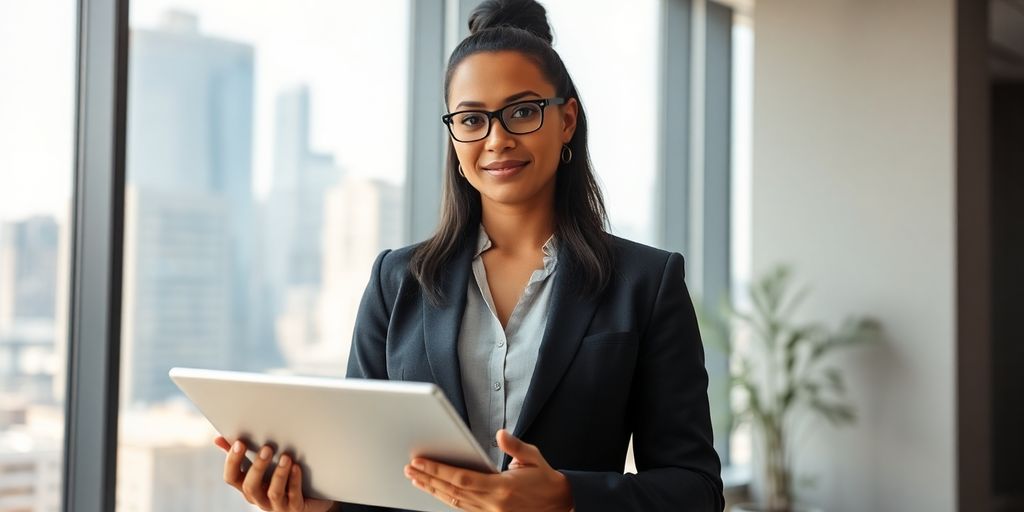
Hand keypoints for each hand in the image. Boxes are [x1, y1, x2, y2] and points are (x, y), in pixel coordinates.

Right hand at [214, 435, 336, 511]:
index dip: (233, 461)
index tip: (240, 442)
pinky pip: (294, 496)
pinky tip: (297, 467)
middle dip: (258, 467)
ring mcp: (277, 505)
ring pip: (273, 492)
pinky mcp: (295, 508)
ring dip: (279, 474)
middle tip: (267, 448)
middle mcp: (259, 498)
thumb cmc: (280, 479)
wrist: (309, 500)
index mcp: (248, 486)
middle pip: (250, 487)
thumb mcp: (262, 466)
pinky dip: (294, 481)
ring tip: (286, 457)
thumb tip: (219, 439)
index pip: (231, 478)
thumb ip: (242, 454)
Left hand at [403, 429, 573, 511]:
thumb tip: (500, 434)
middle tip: (410, 468)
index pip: (462, 478)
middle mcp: (493, 504)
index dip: (438, 470)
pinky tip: (435, 491)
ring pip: (454, 502)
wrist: (561, 506)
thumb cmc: (546, 481)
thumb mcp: (535, 459)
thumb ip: (515, 447)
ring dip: (432, 490)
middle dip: (428, 478)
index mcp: (502, 488)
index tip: (420, 461)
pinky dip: (446, 499)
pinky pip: (463, 509)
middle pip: (452, 491)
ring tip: (415, 478)